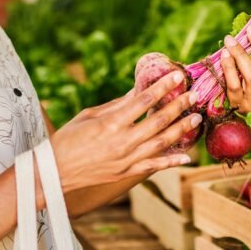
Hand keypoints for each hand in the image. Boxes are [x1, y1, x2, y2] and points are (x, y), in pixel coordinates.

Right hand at [50, 71, 201, 192]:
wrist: (54, 172)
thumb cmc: (68, 139)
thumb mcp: (90, 115)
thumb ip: (118, 104)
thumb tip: (139, 90)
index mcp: (111, 123)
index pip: (143, 100)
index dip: (162, 86)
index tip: (176, 75)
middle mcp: (122, 141)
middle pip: (158, 120)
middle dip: (178, 105)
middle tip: (194, 94)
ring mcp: (126, 160)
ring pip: (161, 143)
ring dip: (181, 129)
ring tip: (196, 118)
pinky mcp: (126, 173)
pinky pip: (153, 166)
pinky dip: (171, 161)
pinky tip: (186, 155)